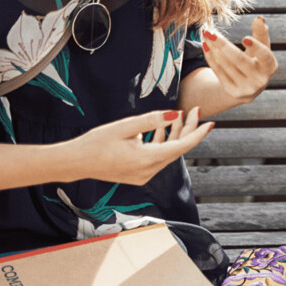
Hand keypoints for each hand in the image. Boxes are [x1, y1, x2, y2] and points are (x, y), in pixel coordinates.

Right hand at [65, 108, 212, 185]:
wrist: (75, 162)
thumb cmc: (96, 142)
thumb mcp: (125, 126)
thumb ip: (152, 120)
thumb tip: (175, 113)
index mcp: (147, 160)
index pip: (182, 146)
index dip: (198, 133)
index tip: (210, 122)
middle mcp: (148, 171)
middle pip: (177, 149)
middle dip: (187, 129)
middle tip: (193, 110)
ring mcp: (143, 176)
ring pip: (168, 153)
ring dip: (174, 135)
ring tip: (177, 115)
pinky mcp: (137, 175)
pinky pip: (157, 158)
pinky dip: (162, 143)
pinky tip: (161, 128)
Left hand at [202, 17, 276, 106]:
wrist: (250, 86)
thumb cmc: (257, 60)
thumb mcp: (262, 48)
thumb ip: (261, 33)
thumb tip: (259, 19)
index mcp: (270, 67)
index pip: (265, 56)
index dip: (256, 47)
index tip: (244, 38)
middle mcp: (260, 80)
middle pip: (239, 60)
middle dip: (223, 44)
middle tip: (210, 31)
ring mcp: (246, 88)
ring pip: (226, 65)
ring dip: (213, 48)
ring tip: (205, 35)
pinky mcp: (233, 92)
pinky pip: (218, 72)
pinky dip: (210, 58)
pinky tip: (206, 46)